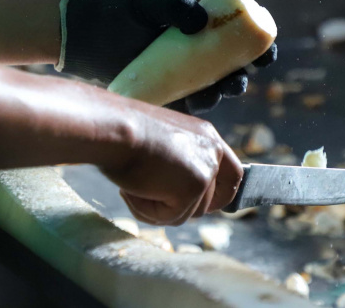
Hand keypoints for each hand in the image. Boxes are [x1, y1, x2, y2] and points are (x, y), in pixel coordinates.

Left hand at [58, 0, 276, 112]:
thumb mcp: (148, 4)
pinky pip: (186, 108)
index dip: (260, 49)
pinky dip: (194, 110)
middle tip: (237, 80)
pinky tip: (192, 106)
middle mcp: (198, 57)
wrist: (87, 35)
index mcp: (203, 32)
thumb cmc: (120, 13)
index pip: (240, 40)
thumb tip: (201, 21)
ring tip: (212, 94)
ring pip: (212, 92)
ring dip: (219, 96)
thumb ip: (175, 6)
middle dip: (241, 80)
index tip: (266, 54)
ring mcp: (183, 78)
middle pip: (232, 72)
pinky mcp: (165, 96)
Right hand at [99, 106, 242, 224]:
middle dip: (180, 207)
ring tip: (132, 188)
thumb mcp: (161, 144)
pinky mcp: (193, 188)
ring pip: (188, 213)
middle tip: (147, 198)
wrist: (112, 127)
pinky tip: (131, 191)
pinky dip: (147, 210)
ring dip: (157, 208)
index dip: (219, 195)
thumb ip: (179, 163)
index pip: (232, 174)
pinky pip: (171, 217)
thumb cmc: (123, 133)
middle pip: (209, 201)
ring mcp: (205, 170)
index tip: (203, 207)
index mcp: (206, 136)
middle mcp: (212, 151)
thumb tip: (175, 192)